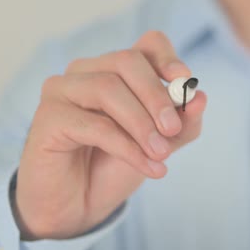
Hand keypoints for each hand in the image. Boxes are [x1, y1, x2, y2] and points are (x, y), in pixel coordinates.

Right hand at [14, 31, 206, 239]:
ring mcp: (63, 89)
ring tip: (162, 154)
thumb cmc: (117, 165)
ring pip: (108, 88)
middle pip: (127, 61)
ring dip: (141, 124)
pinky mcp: (48, 116)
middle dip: (156, 95)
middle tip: (173, 130)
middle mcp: (87, 70)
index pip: (147, 44)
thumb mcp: (162, 144)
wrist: (80, 205)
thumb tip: (201, 98)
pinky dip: (127, 147)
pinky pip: (93, 124)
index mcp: (118, 70)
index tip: (184, 80)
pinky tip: (148, 167)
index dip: (167, 57)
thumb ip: (183, 123)